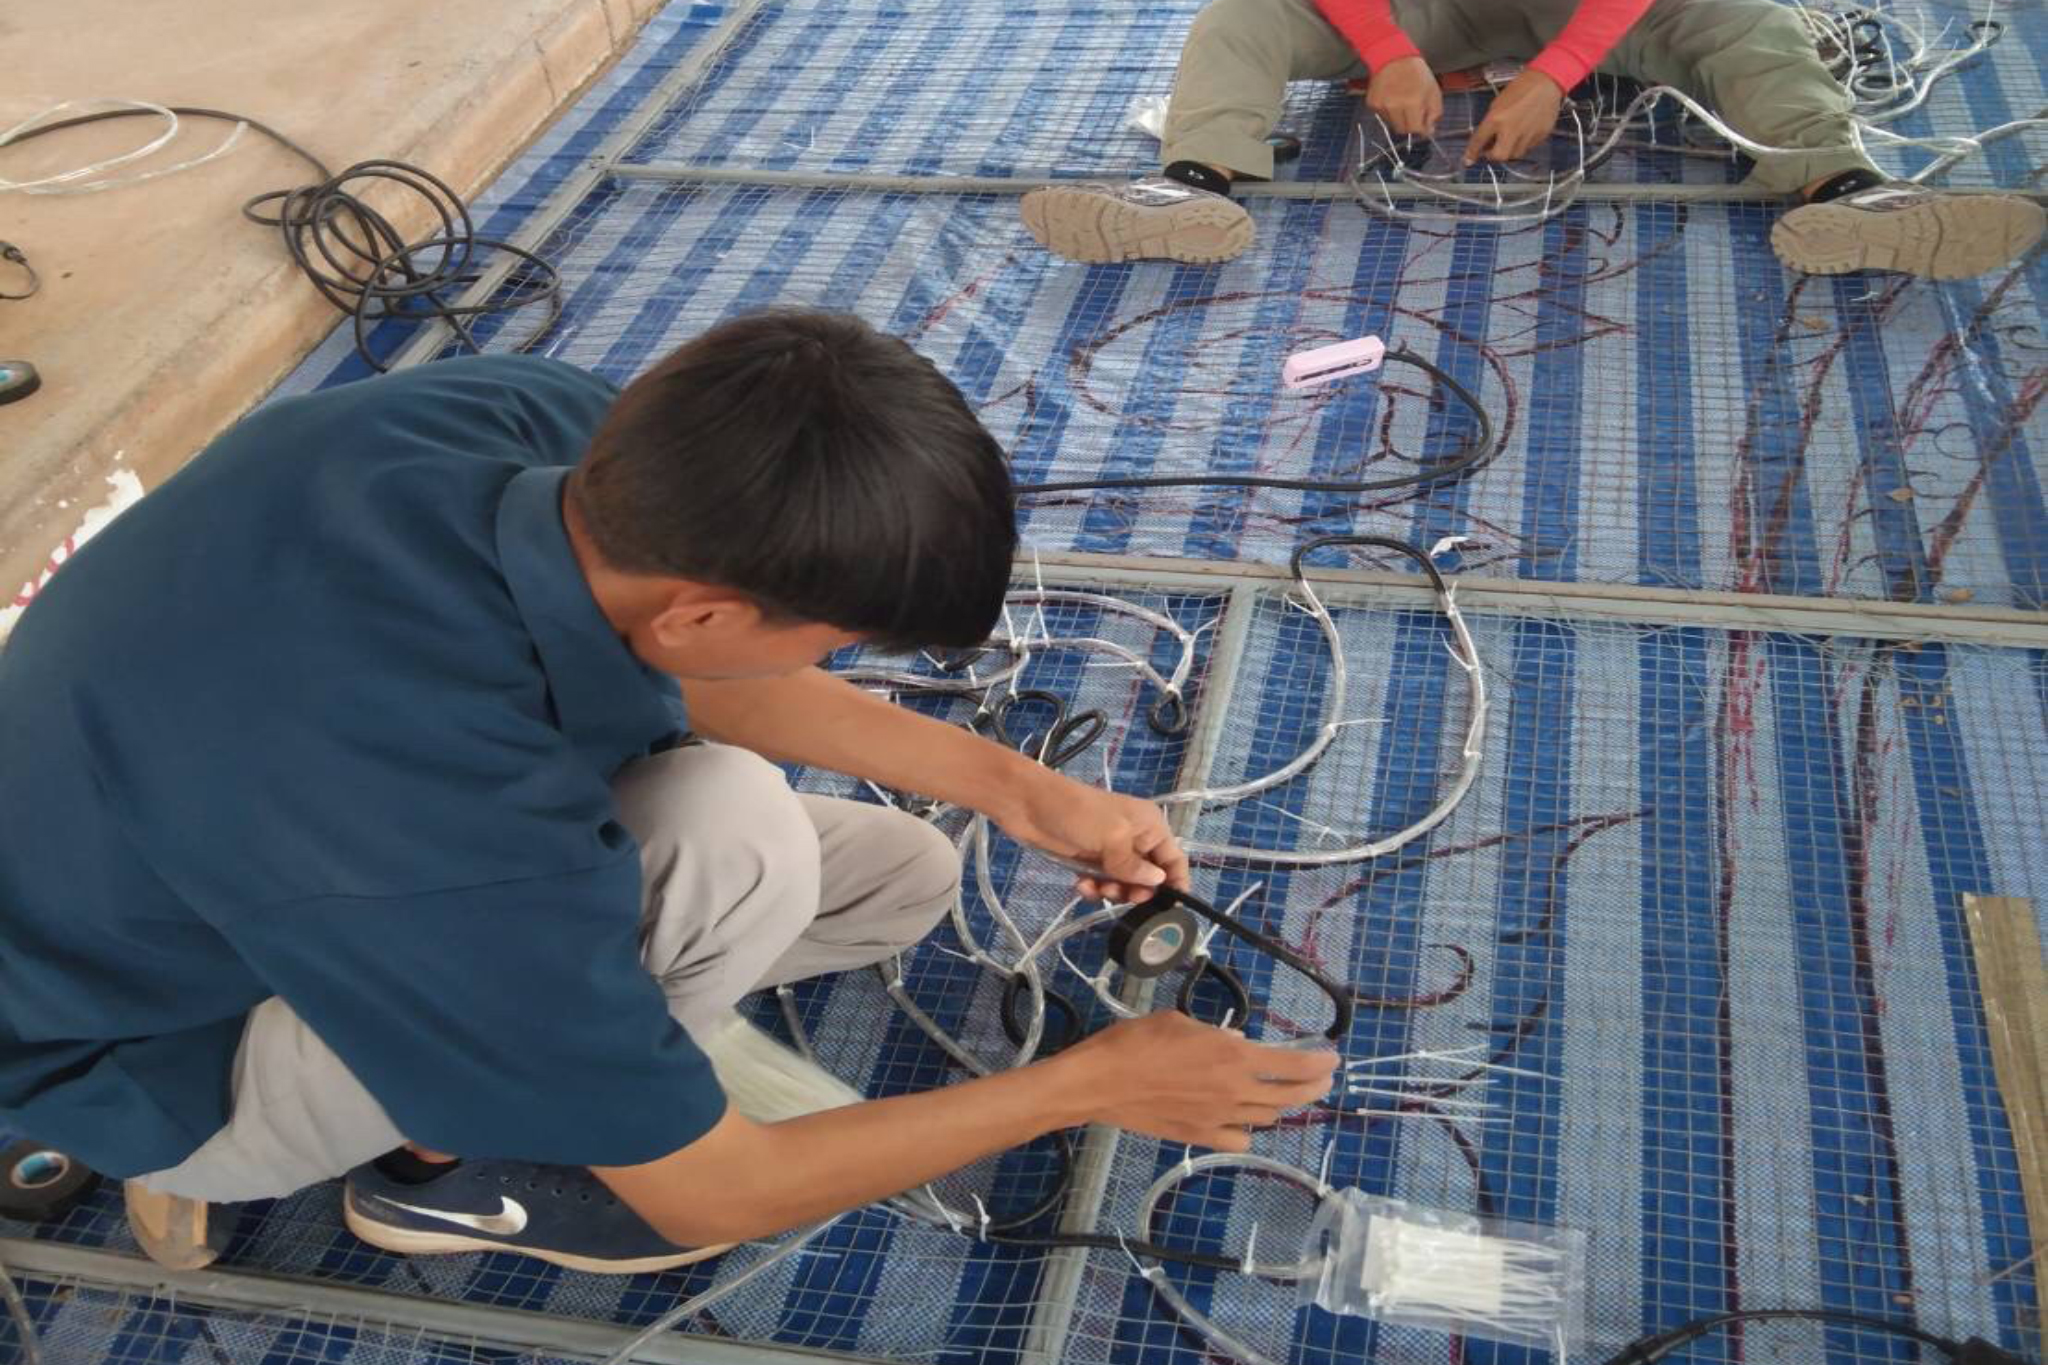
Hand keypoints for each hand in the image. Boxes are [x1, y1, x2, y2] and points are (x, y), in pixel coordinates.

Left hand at [998, 768, 1189, 903]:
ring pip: (1125, 884)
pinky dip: (1094, 889)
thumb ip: (1135, 865)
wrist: (1028, 805)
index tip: (1170, 909)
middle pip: (1150, 877)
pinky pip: (1102, 883)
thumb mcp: (1113, 837)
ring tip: (1096, 886)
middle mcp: (1135, 838)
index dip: (1175, 883)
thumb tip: (1158, 882)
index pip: (1174, 859)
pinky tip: (1081, 885)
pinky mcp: (1089, 861)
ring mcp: (1111, 851)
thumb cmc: (1078, 814)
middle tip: (1121, 894)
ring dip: (1114, 891)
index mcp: (1149, 825)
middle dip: (1138, 891)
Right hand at [1056, 1011, 1337, 1151]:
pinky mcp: (1200, 1137)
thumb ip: (1214, 1034)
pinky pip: (1239, 1140)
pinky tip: (1244, 1119)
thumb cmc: (1135, 1042)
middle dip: (1314, 1086)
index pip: (1293, 1064)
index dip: (1319, 1062)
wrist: (1099, 1082)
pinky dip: (1248, 1129)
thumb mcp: (1178, 1021)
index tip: (1332, 1057)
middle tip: (1324, 1078)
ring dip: (1282, 1105)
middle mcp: (1234, 1090)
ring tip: (1286, 1094)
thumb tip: (1236, 1043)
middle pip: (1290, 1095)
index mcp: (1232, 1056)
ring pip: (1268, 1117)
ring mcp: (1219, 1118)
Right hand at [1365, 56, 1442, 137]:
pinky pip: (1382, 116)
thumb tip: (1429, 132)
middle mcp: (1395, 106)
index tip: (1422, 126)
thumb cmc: (1416, 73)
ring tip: (1401, 100)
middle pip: (1402, 130)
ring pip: (1391, 124)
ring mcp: (1382, 105)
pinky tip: (1392, 97)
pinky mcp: (1372, 104)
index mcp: (1412, 102)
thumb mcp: (1433, 91)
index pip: (1415, 130)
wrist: (1393, 57)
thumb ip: (1434, 113)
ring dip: (1398, 117)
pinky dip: (1388, 111)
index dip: (1420, 129)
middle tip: (1413, 112)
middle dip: (1409, 125)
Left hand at [1465, 70, 1563, 163]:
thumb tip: (1486, 141)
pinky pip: (1528, 148)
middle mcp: (1511, 129)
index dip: (1471, 153)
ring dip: (1510, 150)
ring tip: (1511, 137)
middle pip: (1499, 157)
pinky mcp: (1541, 136)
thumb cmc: (1520, 89)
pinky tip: (1525, 132)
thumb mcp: (1498, 104)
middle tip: (1493, 149)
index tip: (1468, 160)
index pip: (1479, 141)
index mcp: (1496, 118)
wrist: (1545, 82)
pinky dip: (1523, 144)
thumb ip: (1490, 124)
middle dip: (1494, 155)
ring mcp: (1528, 134)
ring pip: (1515, 155)